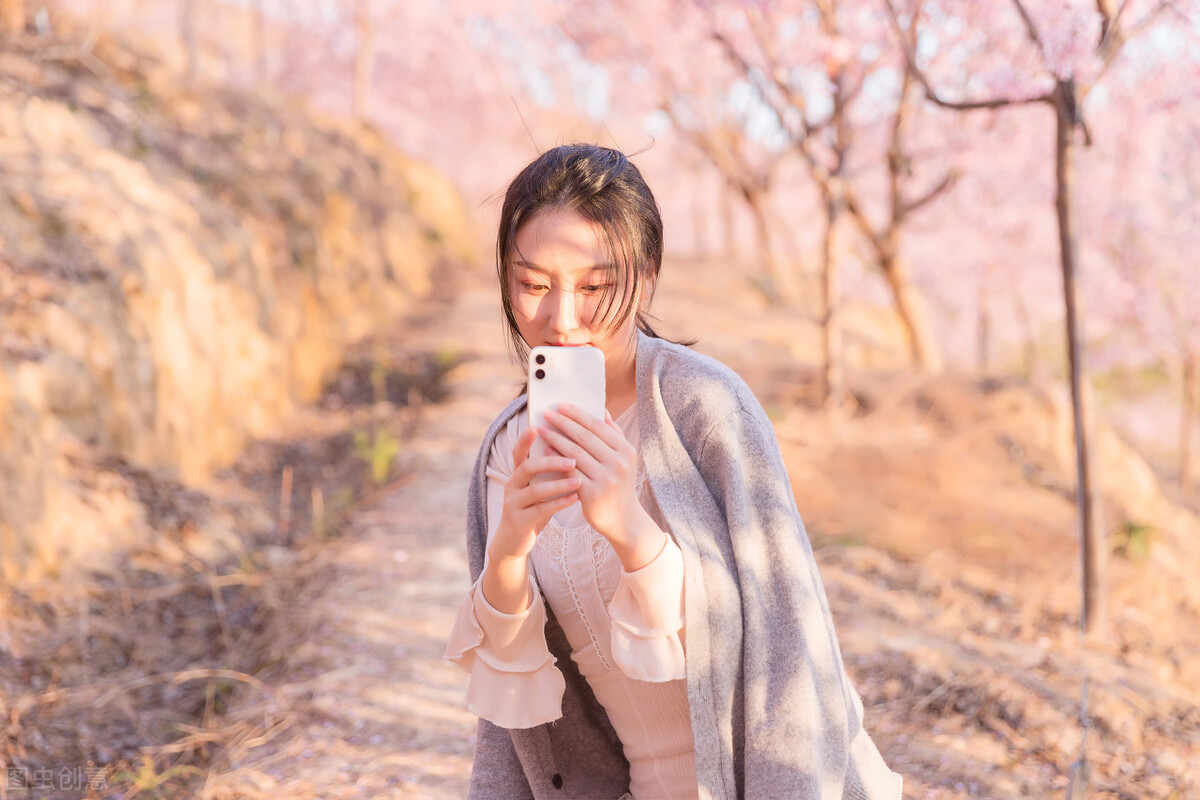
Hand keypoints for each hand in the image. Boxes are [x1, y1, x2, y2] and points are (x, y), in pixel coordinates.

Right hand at [489, 426, 580, 561]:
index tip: (538, 425)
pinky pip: (539, 510)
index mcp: (518, 474)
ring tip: (578, 481)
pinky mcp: (519, 521)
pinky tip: (575, 499)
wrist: (515, 541)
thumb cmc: (534, 507)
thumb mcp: (540, 486)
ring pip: (534, 490)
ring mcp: (513, 504)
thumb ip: (551, 469)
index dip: (526, 439)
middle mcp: (512, 485)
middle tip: (573, 459)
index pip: (519, 451)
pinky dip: (558, 503)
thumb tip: (574, 446)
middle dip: (550, 461)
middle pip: (527, 467)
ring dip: (557, 484)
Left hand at [538, 404, 665, 570]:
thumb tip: (602, 410)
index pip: (598, 426)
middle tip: (546, 413)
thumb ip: (614, 434)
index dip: (578, 414)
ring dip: (555, 438)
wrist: (624, 520)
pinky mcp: (592, 494)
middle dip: (563, 423)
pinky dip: (556, 459)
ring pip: (575, 453)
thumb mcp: (624, 459)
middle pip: (585, 437)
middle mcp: (618, 463)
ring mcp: (606, 479)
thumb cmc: (620, 485)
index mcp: (626, 451)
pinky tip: (545, 450)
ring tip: (541, 429)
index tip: (560, 405)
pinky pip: (569, 472)